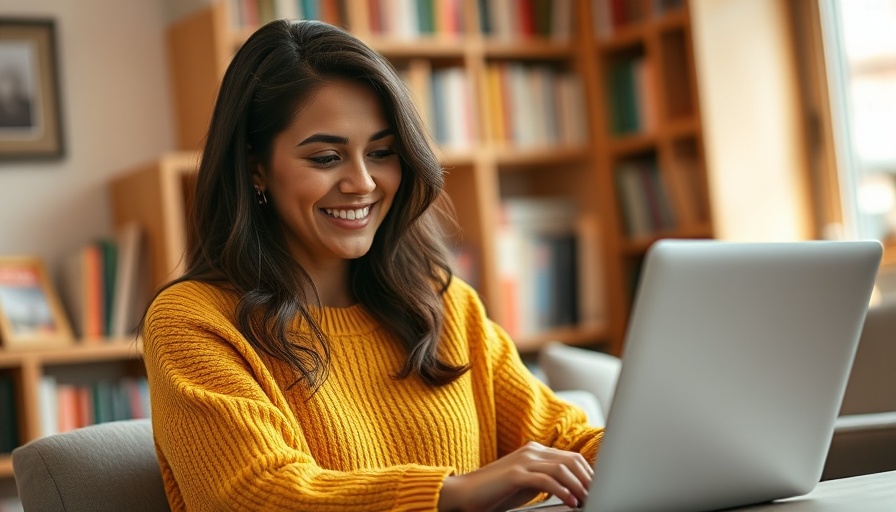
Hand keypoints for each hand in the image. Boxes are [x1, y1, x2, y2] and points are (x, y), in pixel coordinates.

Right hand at [437, 441, 592, 511]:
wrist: (464, 493)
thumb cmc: (496, 492)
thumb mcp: (527, 484)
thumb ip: (547, 480)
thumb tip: (573, 490)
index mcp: (535, 451)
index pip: (571, 457)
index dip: (588, 474)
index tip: (598, 490)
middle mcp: (532, 451)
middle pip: (571, 460)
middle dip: (588, 479)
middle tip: (598, 495)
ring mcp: (523, 461)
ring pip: (562, 469)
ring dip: (579, 486)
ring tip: (587, 500)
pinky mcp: (515, 474)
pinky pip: (546, 481)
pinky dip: (563, 492)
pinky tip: (571, 502)